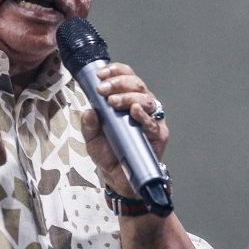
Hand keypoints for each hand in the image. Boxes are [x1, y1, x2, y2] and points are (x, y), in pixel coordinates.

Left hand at [80, 62, 167, 198]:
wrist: (118, 177)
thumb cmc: (108, 153)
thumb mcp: (91, 138)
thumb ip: (89, 125)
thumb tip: (89, 111)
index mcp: (126, 100)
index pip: (126, 77)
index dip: (115, 71)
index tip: (101, 75)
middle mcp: (141, 105)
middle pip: (137, 84)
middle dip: (119, 83)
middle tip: (103, 90)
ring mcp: (151, 119)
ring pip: (146, 98)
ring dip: (129, 96)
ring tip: (113, 102)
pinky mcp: (158, 134)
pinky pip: (153, 121)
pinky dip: (144, 115)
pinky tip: (135, 111)